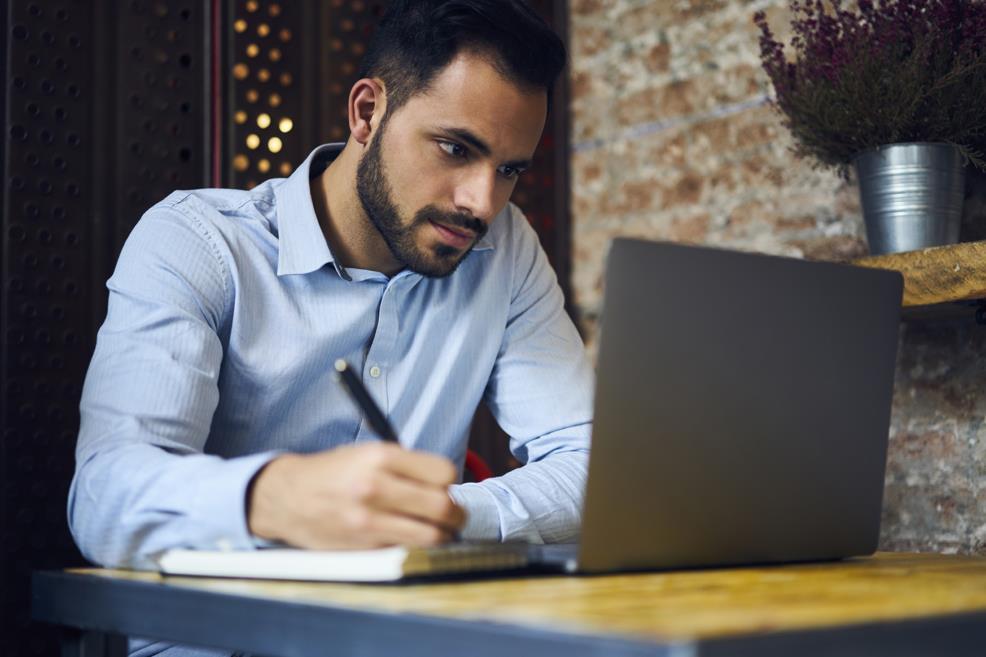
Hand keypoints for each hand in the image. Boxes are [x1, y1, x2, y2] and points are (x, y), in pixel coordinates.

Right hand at [247, 443, 466, 548]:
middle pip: (444, 506)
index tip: (444, 487)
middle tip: (454, 516)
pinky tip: (409, 538)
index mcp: (381, 456)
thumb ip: (404, 465)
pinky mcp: (363, 544)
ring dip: (442, 535)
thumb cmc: (332, 473)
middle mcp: (376, 486)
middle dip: (456, 514)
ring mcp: (369, 519)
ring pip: (432, 535)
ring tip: (439, 531)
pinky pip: (407, 548)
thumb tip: (445, 484)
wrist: (287, 497)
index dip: (449, 482)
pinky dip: (415, 546)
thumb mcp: (367, 453)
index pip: (443, 472)